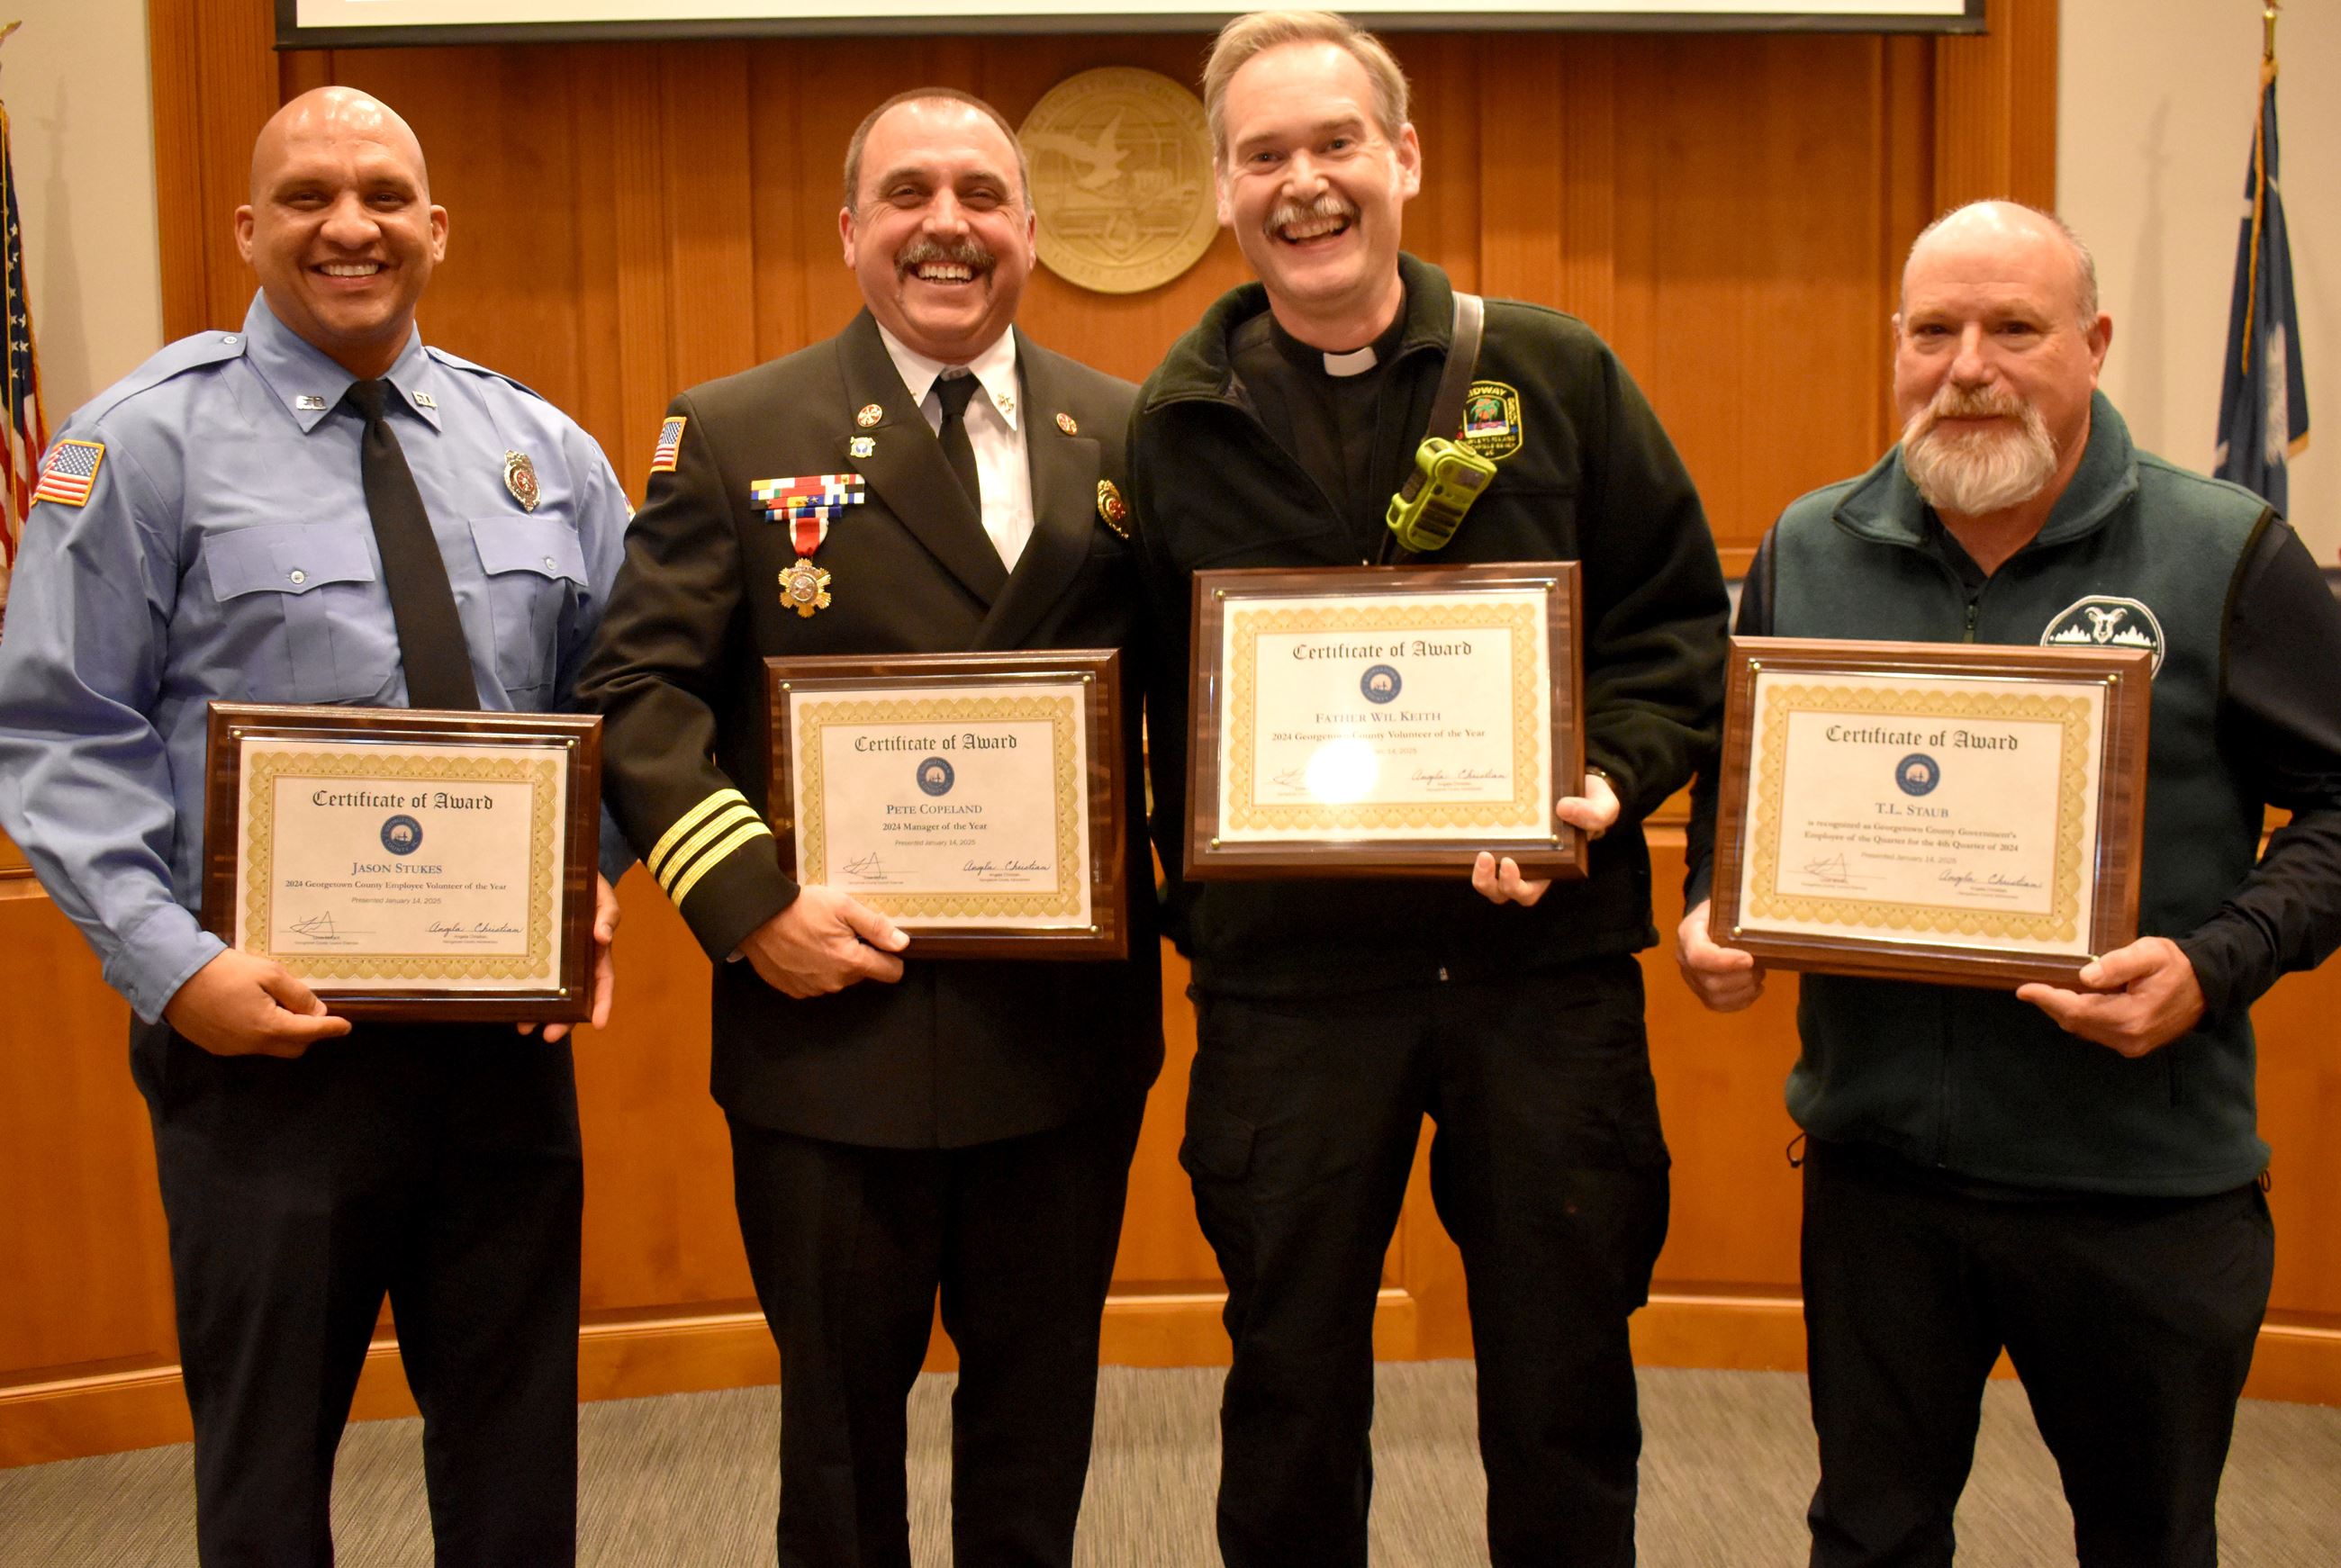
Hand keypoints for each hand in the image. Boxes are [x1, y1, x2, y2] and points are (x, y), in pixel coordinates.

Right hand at [162, 948, 352, 1057]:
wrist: (173, 976)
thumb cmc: (223, 970)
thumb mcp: (268, 973)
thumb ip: (297, 994)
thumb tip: (316, 1011)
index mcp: (268, 1027)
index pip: (309, 1033)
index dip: (330, 1028)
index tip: (345, 1026)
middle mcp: (252, 1045)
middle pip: (293, 1046)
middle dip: (307, 1032)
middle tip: (306, 1008)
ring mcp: (232, 1049)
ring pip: (271, 1047)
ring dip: (282, 1032)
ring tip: (276, 1004)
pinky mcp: (216, 1047)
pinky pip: (250, 1045)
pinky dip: (260, 1033)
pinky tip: (252, 1010)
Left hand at [528, 873, 618, 1042]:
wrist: (558, 870)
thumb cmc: (587, 885)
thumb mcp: (602, 895)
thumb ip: (607, 913)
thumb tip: (604, 936)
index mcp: (596, 951)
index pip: (603, 982)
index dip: (602, 1004)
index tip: (598, 1025)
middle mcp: (575, 962)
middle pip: (574, 998)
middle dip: (564, 1019)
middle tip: (549, 1035)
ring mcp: (553, 960)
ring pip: (549, 993)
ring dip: (539, 1012)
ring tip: (524, 1027)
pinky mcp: (532, 954)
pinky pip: (528, 976)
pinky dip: (522, 990)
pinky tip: (509, 1001)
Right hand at [740, 885, 908, 998]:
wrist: (756, 917)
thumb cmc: (800, 908)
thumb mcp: (843, 906)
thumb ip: (876, 927)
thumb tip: (902, 944)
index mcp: (851, 962)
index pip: (891, 972)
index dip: (890, 956)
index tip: (880, 941)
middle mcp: (835, 982)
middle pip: (862, 973)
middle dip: (857, 953)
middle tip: (839, 930)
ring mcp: (813, 989)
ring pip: (839, 978)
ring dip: (835, 961)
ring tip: (817, 937)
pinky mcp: (794, 990)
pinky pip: (816, 982)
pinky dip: (814, 968)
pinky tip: (802, 949)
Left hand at [1471, 770, 1622, 907]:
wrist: (1580, 783)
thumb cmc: (1592, 803)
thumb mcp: (1603, 807)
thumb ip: (1593, 814)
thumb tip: (1563, 809)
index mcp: (1550, 868)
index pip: (1527, 892)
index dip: (1514, 885)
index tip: (1511, 863)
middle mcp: (1526, 865)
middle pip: (1500, 891)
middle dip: (1488, 882)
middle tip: (1488, 857)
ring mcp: (1510, 850)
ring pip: (1486, 878)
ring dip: (1478, 872)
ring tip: (1480, 850)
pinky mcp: (1498, 832)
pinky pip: (1478, 846)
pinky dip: (1470, 841)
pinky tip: (1468, 821)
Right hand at [1676, 897, 1765, 1011]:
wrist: (1707, 923)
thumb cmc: (1719, 912)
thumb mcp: (1725, 904)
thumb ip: (1738, 913)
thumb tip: (1766, 916)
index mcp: (1688, 934)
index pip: (1699, 956)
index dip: (1725, 962)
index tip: (1749, 958)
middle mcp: (1684, 960)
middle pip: (1710, 982)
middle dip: (1742, 978)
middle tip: (1759, 966)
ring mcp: (1691, 979)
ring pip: (1715, 998)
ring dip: (1744, 991)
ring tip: (1758, 976)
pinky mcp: (1701, 992)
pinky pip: (1719, 1006)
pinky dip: (1742, 1001)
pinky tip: (1755, 988)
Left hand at [2016, 937, 2204, 1057]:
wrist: (2208, 987)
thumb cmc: (2177, 966)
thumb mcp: (2150, 954)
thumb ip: (2118, 964)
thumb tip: (2085, 976)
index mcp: (2130, 1017)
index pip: (2075, 1011)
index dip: (2047, 1000)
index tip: (2024, 990)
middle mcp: (2128, 1038)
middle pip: (2075, 1023)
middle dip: (2052, 1005)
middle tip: (2033, 987)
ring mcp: (2131, 1045)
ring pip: (2084, 1030)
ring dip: (2065, 1011)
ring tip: (2050, 991)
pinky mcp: (2134, 1045)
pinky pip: (2097, 1032)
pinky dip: (2082, 1018)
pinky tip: (2076, 1001)